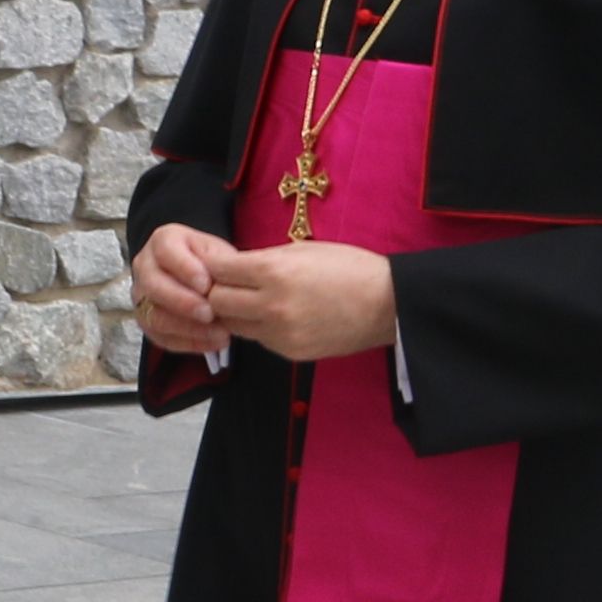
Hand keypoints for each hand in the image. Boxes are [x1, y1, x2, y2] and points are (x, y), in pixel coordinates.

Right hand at [130, 219, 235, 349]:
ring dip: (187, 328)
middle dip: (183, 302)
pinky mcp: (146, 320)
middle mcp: (144, 266)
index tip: (207, 285)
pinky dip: (187, 343)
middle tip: (210, 313)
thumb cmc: (213, 262)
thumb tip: (215, 286)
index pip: (166, 252)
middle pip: (154, 285)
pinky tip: (213, 344)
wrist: (204, 277)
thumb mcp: (219, 254)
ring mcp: (141, 295)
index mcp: (162, 241)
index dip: (185, 269)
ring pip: (154, 315)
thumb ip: (217, 265)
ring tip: (219, 333)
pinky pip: (160, 336)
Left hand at [203, 240, 399, 361]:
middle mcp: (271, 304)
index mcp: (274, 271)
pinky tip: (275, 316)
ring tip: (250, 301)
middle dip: (217, 292)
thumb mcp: (303, 250)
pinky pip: (258, 339)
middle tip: (229, 285)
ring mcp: (280, 333)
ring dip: (235, 313)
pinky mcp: (289, 352)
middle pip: (216, 302)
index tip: (219, 266)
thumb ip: (264, 259)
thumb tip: (233, 267)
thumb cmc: (349, 267)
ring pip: (233, 325)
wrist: (387, 304)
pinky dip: (258, 328)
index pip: (218, 270)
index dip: (214, 267)